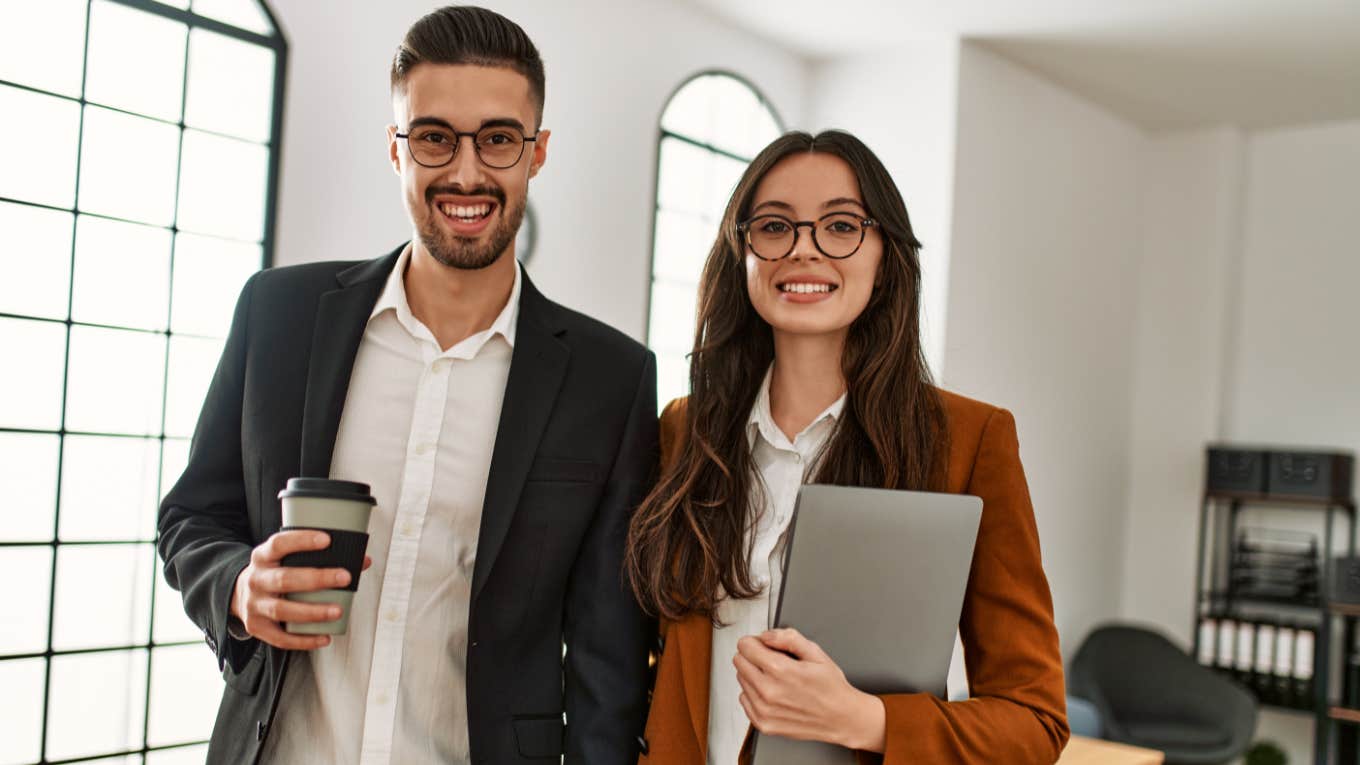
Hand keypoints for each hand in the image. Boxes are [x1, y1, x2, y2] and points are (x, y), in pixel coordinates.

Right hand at [230, 530, 372, 649]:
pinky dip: (304, 640)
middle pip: (284, 579)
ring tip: (338, 611)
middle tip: (345, 577)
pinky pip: (280, 638)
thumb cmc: (275, 572)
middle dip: (316, 579)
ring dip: (312, 612)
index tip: (327, 540)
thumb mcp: (286, 558)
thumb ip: (320, 557)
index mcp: (263, 556)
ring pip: (282, 610)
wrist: (239, 594)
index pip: (279, 544)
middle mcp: (255, 579)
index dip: (302, 541)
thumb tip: (362, 561)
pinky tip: (324, 637)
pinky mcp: (256, 627)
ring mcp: (253, 605)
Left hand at [734, 627, 886, 752]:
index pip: (745, 646)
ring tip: (778, 679)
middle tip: (773, 661)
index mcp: (781, 670)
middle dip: (753, 656)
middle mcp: (768, 692)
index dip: (756, 642)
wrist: (841, 718)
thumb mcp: (815, 653)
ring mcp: (764, 710)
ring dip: (754, 675)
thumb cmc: (831, 688)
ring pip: (741, 680)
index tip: (765, 645)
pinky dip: (754, 694)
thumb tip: (767, 635)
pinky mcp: (763, 724)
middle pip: (739, 661)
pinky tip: (774, 693)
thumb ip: (788, 638)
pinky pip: (744, 699)